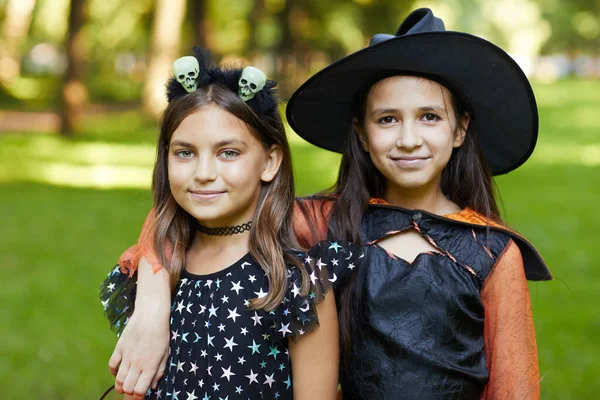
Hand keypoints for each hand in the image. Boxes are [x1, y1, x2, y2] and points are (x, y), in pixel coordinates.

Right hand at [109, 257, 170, 398]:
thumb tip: (152, 387)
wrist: (151, 314)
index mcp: (150, 366)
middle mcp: (137, 363)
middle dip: (129, 393)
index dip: (139, 397)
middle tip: (132, 392)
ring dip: (121, 385)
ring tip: (124, 386)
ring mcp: (127, 356)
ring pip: (118, 379)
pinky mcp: (119, 347)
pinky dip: (113, 371)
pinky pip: (111, 365)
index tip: (140, 396)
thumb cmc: (162, 334)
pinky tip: (119, 370)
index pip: (140, 391)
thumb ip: (159, 371)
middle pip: (128, 388)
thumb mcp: (165, 354)